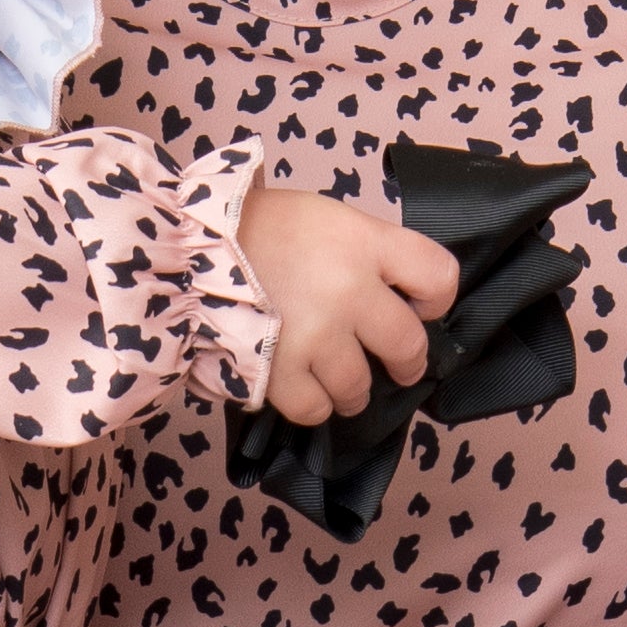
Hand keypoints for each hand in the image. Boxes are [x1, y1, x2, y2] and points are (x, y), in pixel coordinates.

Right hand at [238, 183, 461, 425]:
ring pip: (359, 387)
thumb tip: (395, 294)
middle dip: (406, 361)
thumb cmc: (259, 228)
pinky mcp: (279, 373)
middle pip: (408, 345)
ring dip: (353, 389)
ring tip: (337, 377)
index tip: (419, 306)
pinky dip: (313, 404)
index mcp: (364, 244)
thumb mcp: (325, 218)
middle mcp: (349, 292)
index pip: (439, 277)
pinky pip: (315, 409)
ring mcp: (316, 337)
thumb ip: (366, 253)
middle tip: (396, 364)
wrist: (188, 246)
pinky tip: (302, 386)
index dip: (435, 299)